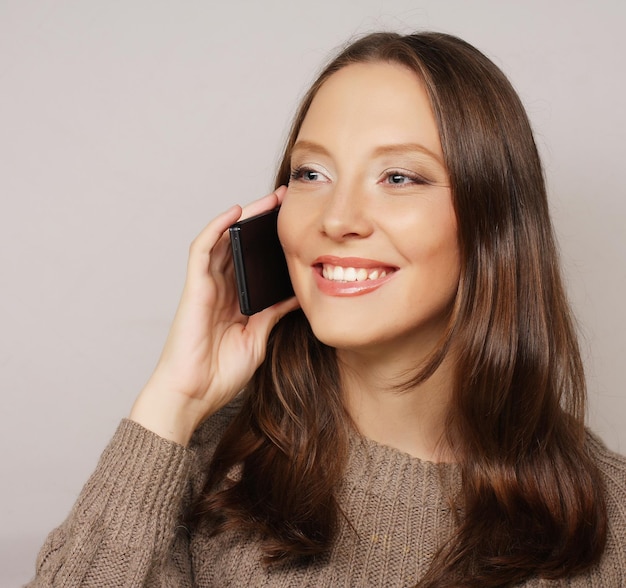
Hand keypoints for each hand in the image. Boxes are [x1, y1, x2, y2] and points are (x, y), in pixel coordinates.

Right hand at [130, 186, 298, 444]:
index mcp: (235, 300)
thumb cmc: (221, 372)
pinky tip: (236, 212)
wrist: (194, 395)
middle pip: (240, 244)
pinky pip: (202, 249)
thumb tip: (299, 294)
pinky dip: (217, 227)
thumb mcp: (258, 337)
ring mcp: (206, 285)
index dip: (271, 241)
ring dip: (245, 217)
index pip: (253, 260)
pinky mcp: (195, 287)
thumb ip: (273, 313)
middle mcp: (220, 288)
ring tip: (270, 200)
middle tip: (286, 201)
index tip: (297, 225)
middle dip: (262, 221)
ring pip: (223, 239)